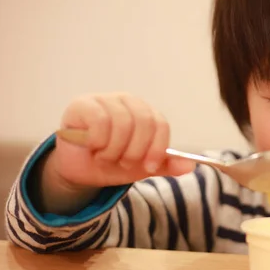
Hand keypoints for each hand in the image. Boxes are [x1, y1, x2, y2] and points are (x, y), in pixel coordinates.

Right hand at [49, 92, 194, 188]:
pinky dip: (99, 142)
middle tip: (122, 163)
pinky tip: (93, 148)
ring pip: (122, 123)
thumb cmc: (112, 163)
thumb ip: (165, 165)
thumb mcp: (141, 167)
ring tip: (105, 157)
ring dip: (114, 150)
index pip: (161, 124)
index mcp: (146, 113)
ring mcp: (105, 99)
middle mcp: (128, 101)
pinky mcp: (83, 104)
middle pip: (144, 123)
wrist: (79, 170)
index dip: (158, 148)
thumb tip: (190, 166)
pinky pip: (100, 121)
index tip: (149, 168)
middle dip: (135, 152)